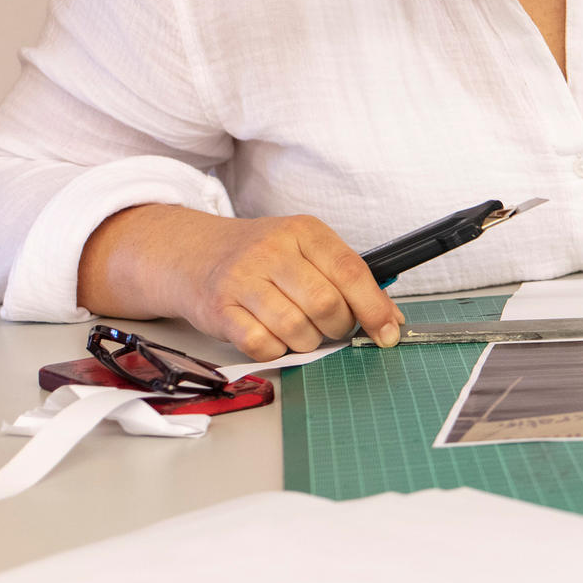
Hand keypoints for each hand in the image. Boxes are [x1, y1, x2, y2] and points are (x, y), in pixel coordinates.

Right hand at [79, 204, 404, 360]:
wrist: (192, 254)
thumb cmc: (259, 258)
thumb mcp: (304, 252)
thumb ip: (346, 280)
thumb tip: (390, 318)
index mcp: (304, 232)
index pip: (351, 271)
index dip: (374, 308)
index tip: (388, 333)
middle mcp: (272, 250)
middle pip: (326, 304)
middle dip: (338, 327)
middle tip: (331, 327)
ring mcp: (243, 279)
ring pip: (297, 329)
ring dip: (307, 341)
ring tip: (298, 329)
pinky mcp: (219, 309)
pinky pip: (262, 345)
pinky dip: (275, 350)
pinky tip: (271, 335)